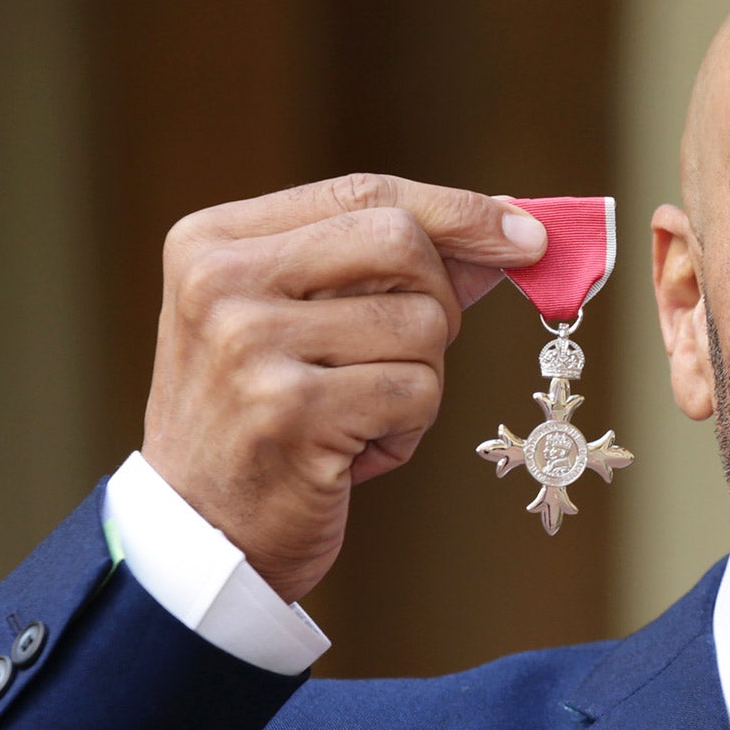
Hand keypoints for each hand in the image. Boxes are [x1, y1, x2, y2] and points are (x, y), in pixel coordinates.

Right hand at [140, 173, 547, 602]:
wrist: (202, 536)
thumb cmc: (263, 422)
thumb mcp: (298, 322)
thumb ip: (386, 268)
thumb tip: (512, 228)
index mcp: (213, 241)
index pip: (363, 193)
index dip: (457, 210)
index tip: (526, 232)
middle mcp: (220, 281)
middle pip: (401, 243)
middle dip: (437, 302)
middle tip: (412, 355)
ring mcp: (249, 344)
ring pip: (421, 325)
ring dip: (420, 380)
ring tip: (361, 416)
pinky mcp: (290, 411)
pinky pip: (417, 392)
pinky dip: (408, 429)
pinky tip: (356, 454)